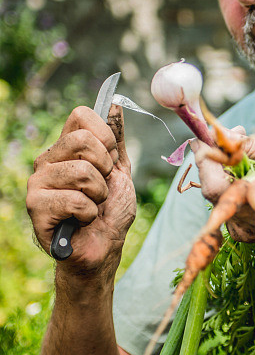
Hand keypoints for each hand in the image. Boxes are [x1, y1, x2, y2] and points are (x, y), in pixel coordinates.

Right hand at [27, 104, 135, 272]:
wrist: (103, 250)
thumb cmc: (110, 213)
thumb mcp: (120, 171)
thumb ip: (116, 140)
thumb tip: (114, 105)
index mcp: (66, 148)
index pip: (81, 115)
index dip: (105, 136)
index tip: (110, 161)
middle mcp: (48, 160)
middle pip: (83, 139)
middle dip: (105, 168)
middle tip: (100, 189)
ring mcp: (38, 182)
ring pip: (82, 172)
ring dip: (98, 195)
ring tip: (91, 207)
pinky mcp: (35, 207)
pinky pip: (74, 199)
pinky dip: (89, 214)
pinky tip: (80, 221)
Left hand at [192, 131, 254, 244]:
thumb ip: (253, 147)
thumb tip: (222, 135)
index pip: (214, 186)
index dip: (204, 159)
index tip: (202, 136)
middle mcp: (246, 224)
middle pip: (211, 188)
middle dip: (215, 158)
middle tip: (229, 134)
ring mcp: (242, 230)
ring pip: (218, 194)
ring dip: (223, 168)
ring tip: (244, 149)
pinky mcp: (241, 229)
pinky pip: (226, 201)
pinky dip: (231, 181)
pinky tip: (247, 170)